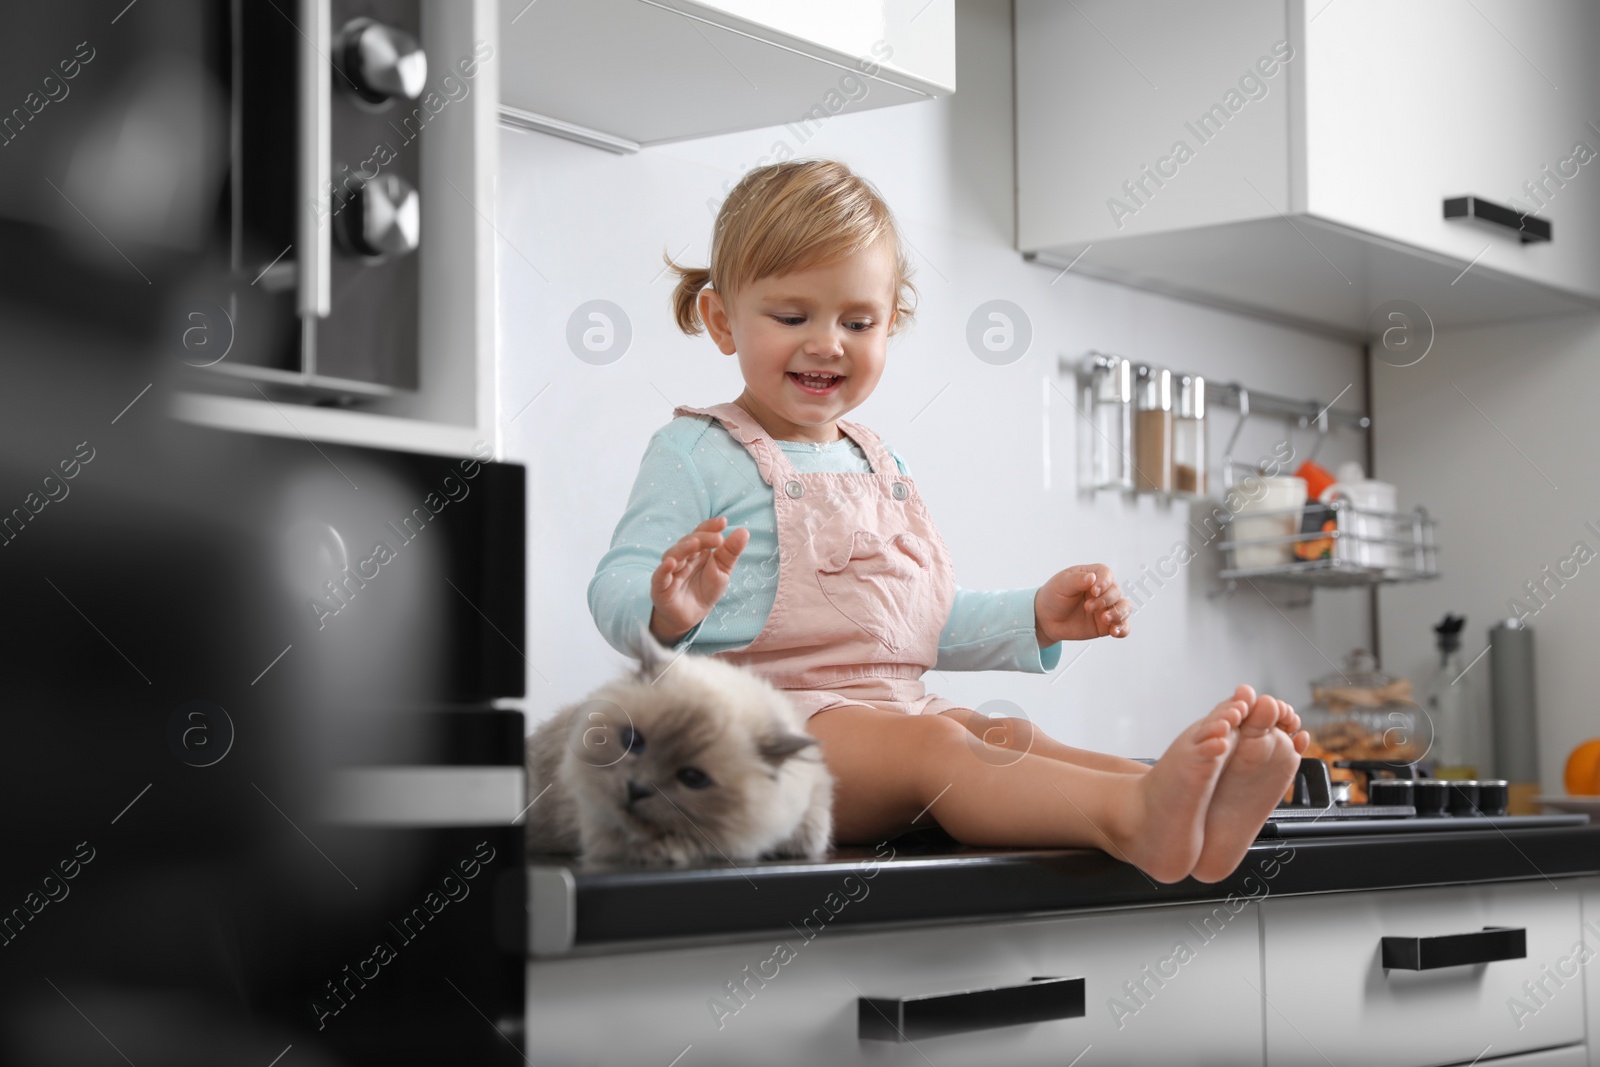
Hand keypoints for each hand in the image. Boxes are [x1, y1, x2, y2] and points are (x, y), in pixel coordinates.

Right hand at [649, 516, 749, 642]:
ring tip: (695, 544)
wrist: (692, 616)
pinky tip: (670, 563)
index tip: (723, 521)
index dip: (710, 526)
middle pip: (688, 542)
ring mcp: (670, 571)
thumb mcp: (723, 571)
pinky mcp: (660, 587)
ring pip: (673, 555)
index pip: (701, 533)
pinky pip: (659, 576)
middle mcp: (682, 557)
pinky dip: (663, 569)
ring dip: (683, 548)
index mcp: (697, 551)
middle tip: (717, 539)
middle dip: (702, 538)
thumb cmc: (706, 590)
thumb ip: (730, 552)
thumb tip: (744, 531)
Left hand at [1034, 564, 1129, 645]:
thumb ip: (1077, 580)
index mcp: (1092, 576)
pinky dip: (1123, 629)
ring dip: (1118, 613)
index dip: (1104, 582)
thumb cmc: (1054, 596)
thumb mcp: (1061, 584)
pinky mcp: (1106, 625)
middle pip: (1116, 592)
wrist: (1046, 619)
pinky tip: (1115, 632)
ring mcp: (1106, 608)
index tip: (1094, 590)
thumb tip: (1092, 577)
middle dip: (1105, 600)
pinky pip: (1122, 626)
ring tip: (1105, 619)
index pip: (1106, 574)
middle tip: (1088, 607)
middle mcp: (1103, 591)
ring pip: (1124, 608)